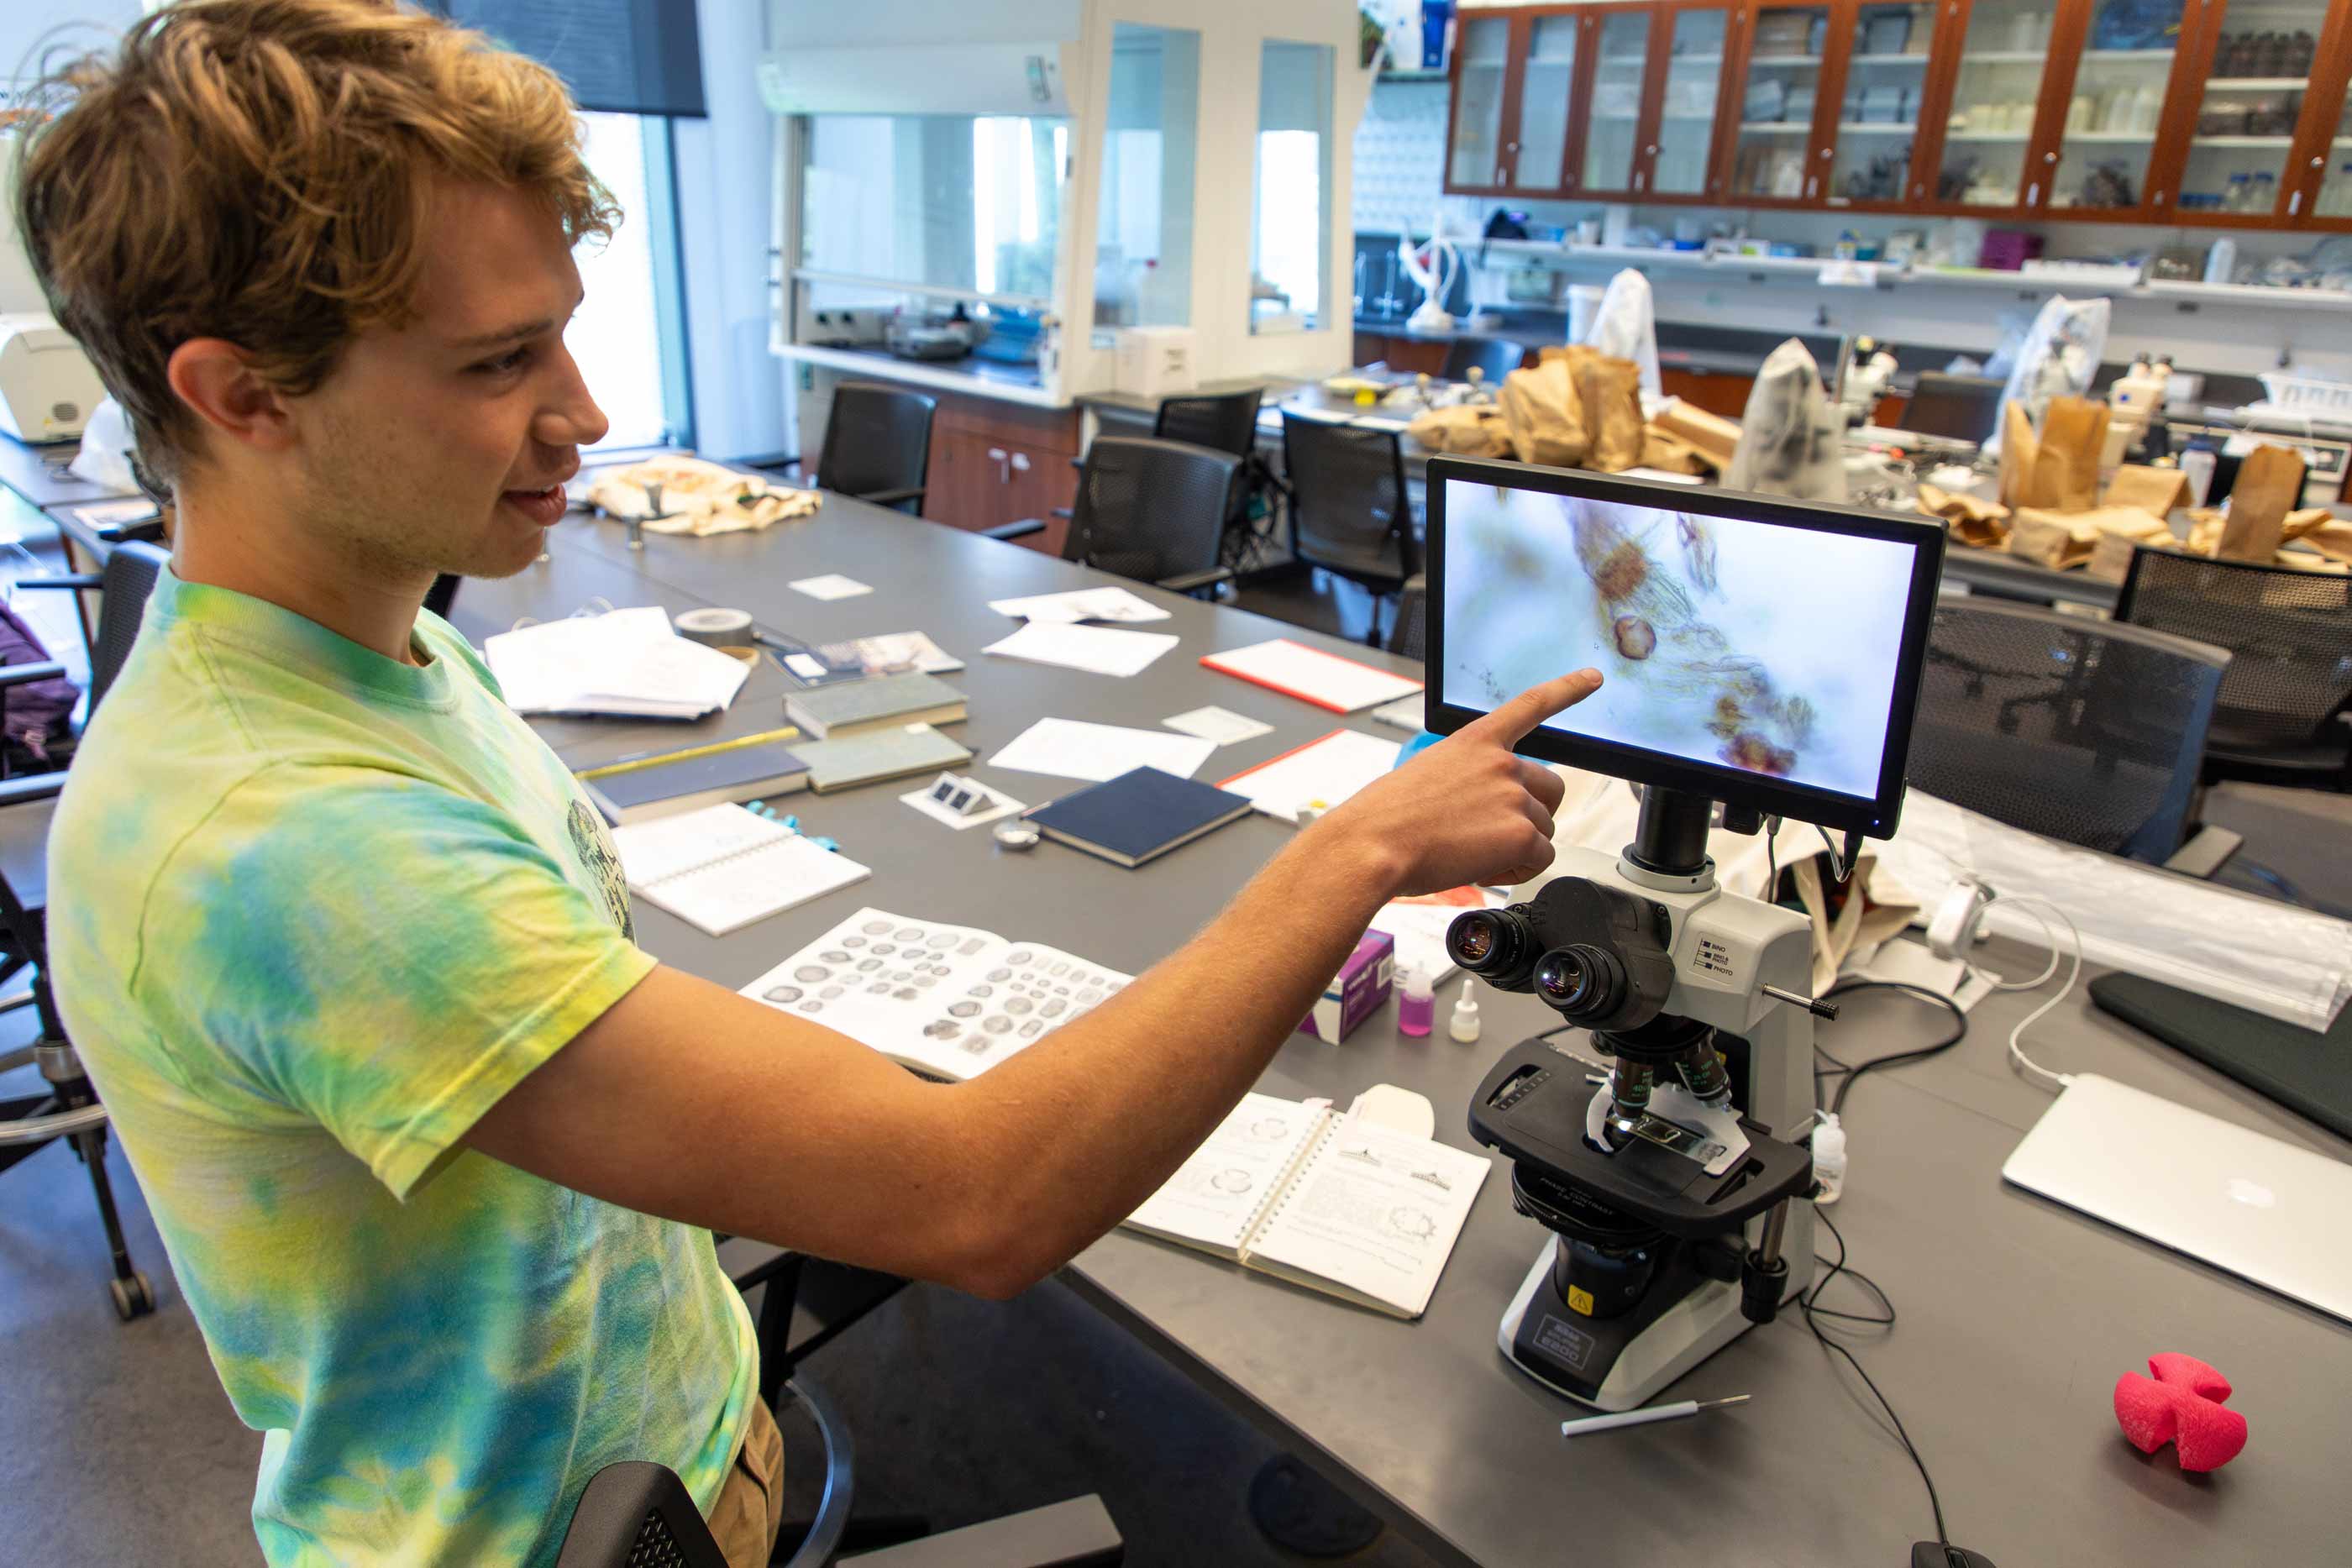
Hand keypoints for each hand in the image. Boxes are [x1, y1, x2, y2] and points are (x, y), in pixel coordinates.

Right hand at [1317, 669, 1602, 896]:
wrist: (1373, 844)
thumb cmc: (1385, 818)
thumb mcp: (1426, 775)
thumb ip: (1466, 779)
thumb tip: (1482, 813)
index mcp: (1475, 741)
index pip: (1531, 705)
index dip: (1568, 688)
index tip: (1594, 677)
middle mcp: (1501, 762)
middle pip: (1552, 790)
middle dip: (1532, 814)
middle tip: (1496, 834)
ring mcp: (1513, 796)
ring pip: (1543, 830)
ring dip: (1516, 848)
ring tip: (1471, 855)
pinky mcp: (1519, 833)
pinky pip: (1540, 859)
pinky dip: (1516, 870)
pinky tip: (1480, 869)